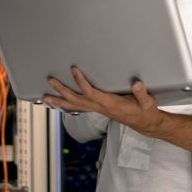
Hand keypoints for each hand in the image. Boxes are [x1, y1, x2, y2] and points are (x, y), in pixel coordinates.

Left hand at [44, 66, 163, 137]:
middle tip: (50, 80)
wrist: (144, 123)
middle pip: (75, 100)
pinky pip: (77, 108)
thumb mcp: (147, 102)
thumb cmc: (144, 111)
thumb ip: (141, 93)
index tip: (73, 69)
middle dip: (61, 90)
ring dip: (58, 101)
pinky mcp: (97, 109)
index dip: (81, 81)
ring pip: (73, 106)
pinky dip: (65, 105)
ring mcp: (96, 109)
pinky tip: (57, 102)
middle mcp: (99, 107)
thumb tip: (137, 83)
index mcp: (109, 104)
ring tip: (45, 96)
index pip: (90, 92)